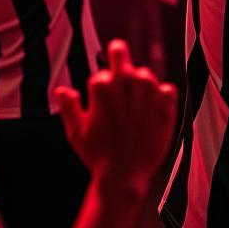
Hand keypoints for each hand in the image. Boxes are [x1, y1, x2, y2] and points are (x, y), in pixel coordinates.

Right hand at [54, 40, 177, 194]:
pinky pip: (166, 89)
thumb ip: (68, 107)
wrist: (125, 176)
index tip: (101, 97)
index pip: (101, 72)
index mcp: (103, 86)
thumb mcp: (75, 133)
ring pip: (144, 73)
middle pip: (120, 51)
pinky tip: (152, 112)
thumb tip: (62, 91)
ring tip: (134, 108)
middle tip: (117, 64)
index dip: (100, 85)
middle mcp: (126, 83)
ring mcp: (148, 90)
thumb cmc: (99, 157)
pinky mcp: (166, 102)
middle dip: (117, 56)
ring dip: (140, 85)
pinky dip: (161, 97)